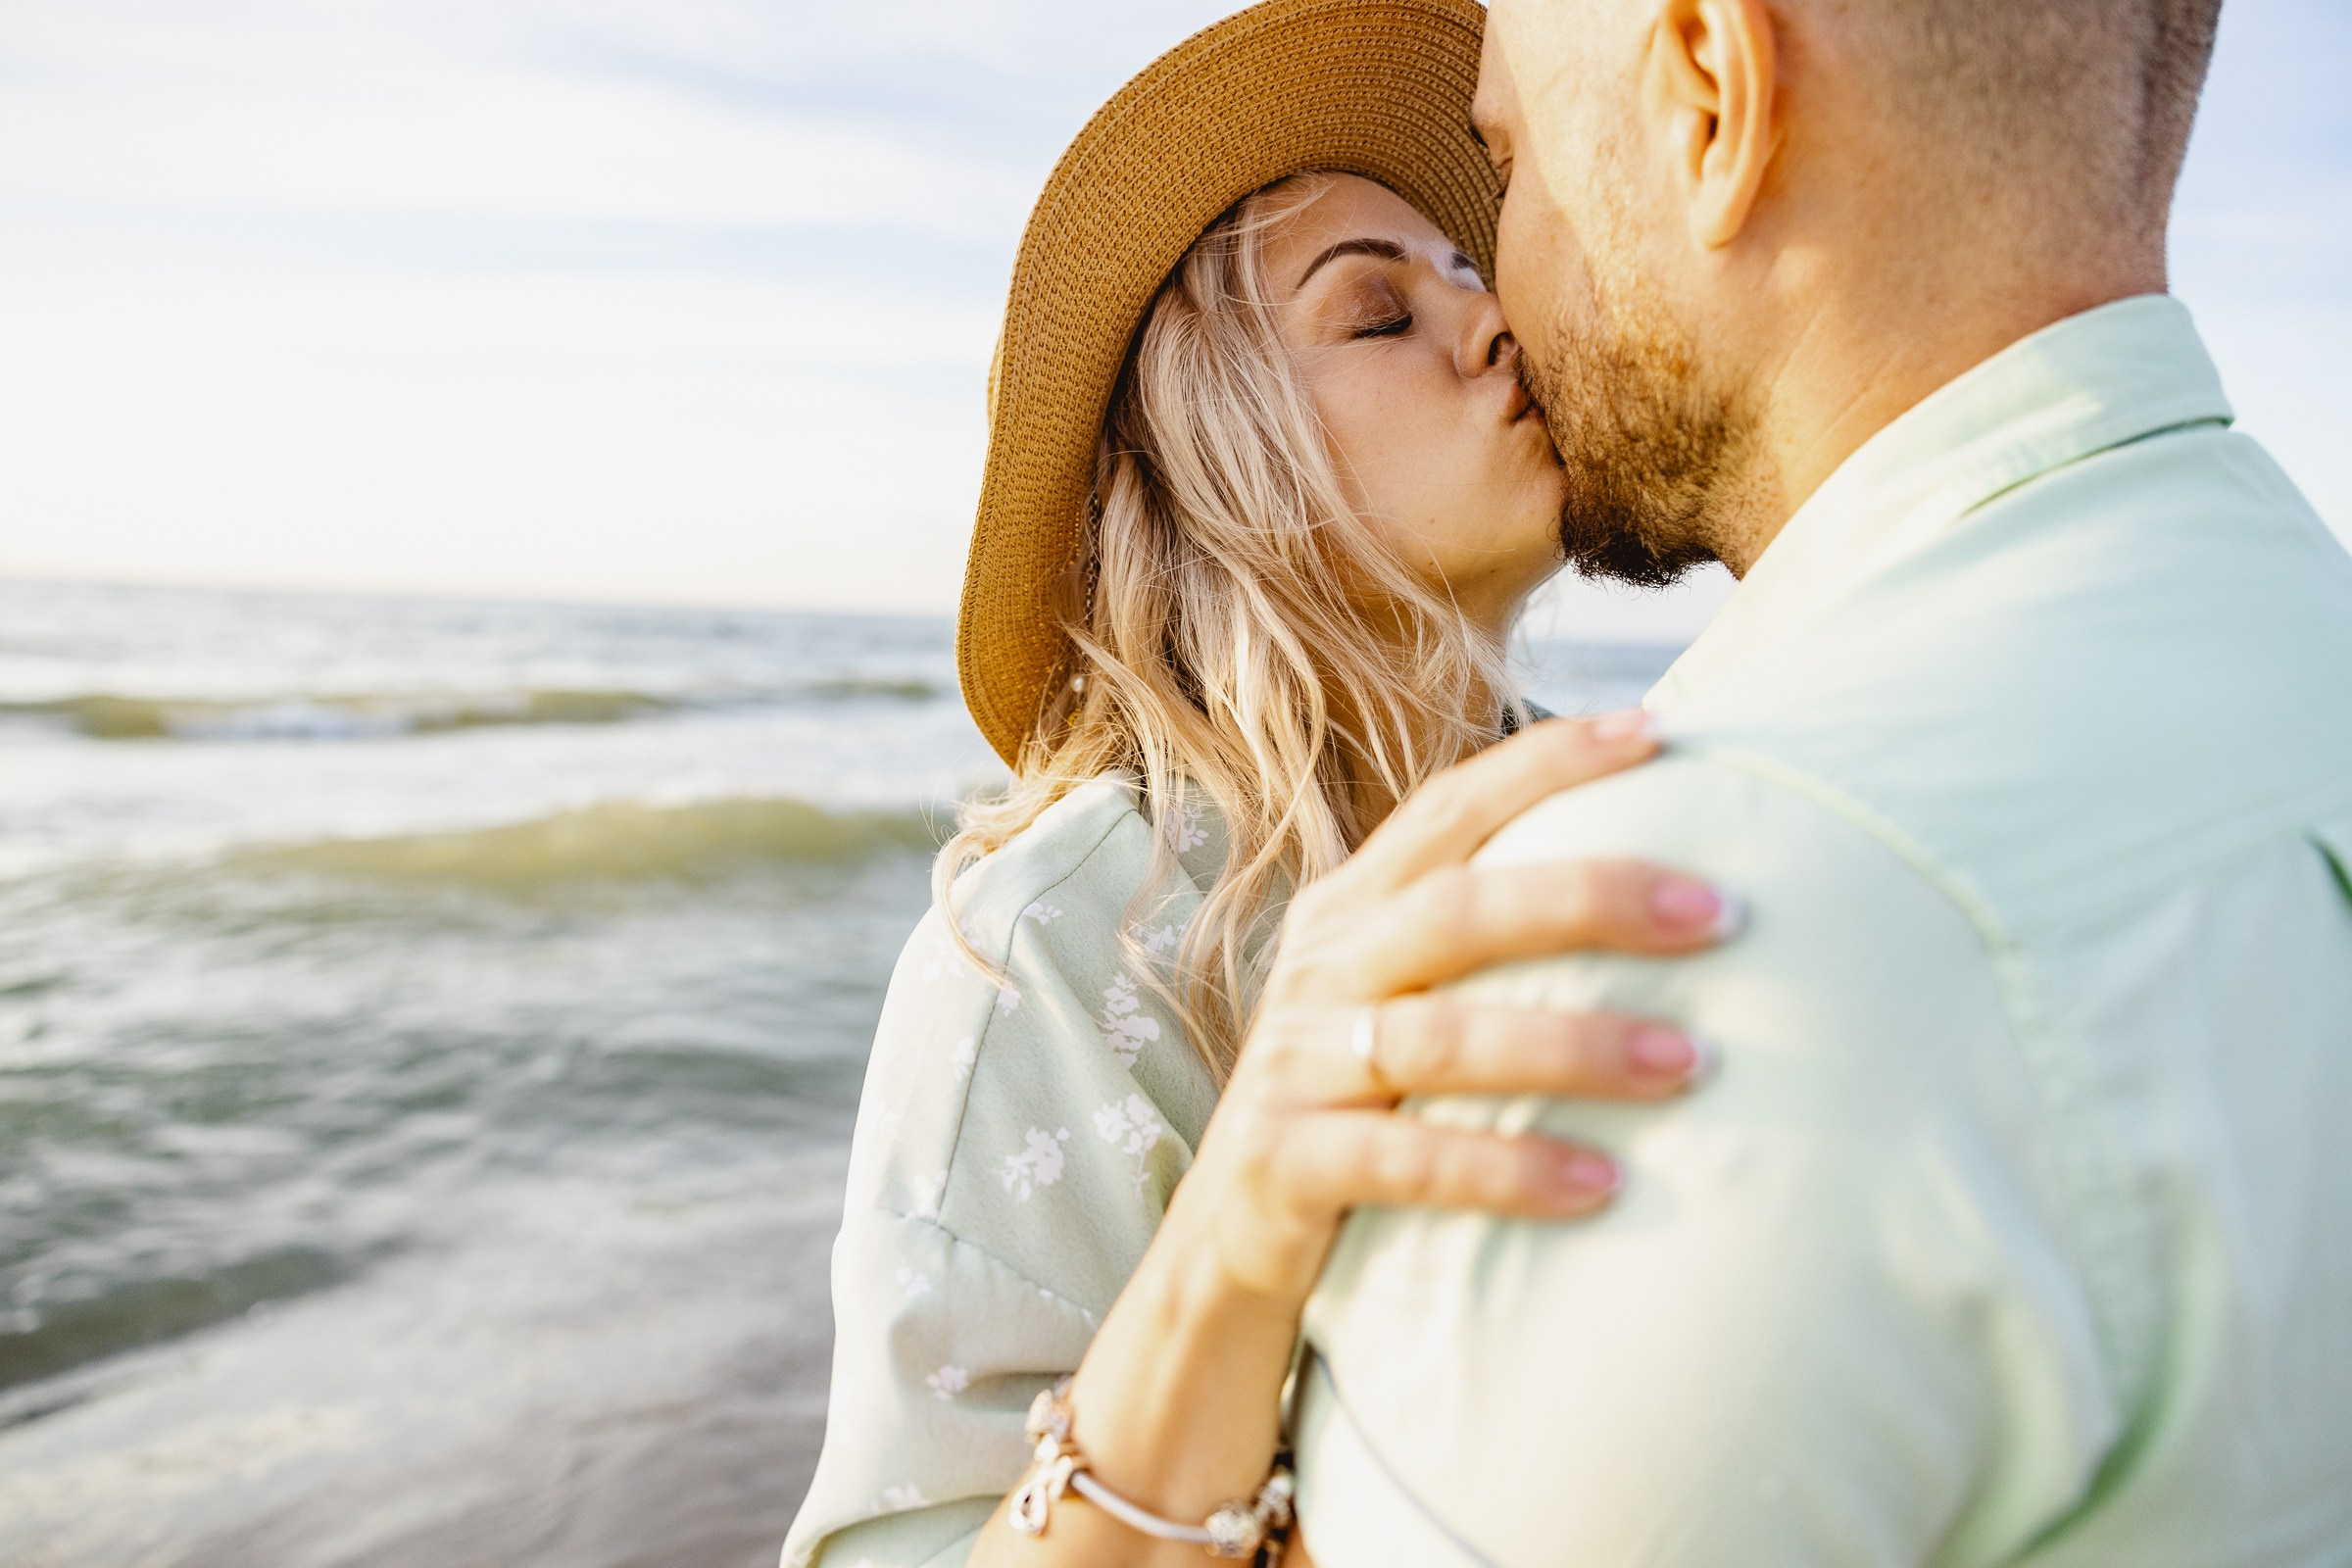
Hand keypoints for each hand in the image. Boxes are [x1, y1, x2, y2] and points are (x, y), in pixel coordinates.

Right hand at [986, 711, 1737, 1565]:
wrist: (1224, 1248)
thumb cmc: (1358, 1109)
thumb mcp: (1399, 1006)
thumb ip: (1487, 946)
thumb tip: (1669, 885)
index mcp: (1350, 912)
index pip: (1447, 809)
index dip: (1546, 763)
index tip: (1660, 734)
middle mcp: (1317, 971)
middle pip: (1455, 909)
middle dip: (1592, 898)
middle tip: (1722, 915)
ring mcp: (1292, 1067)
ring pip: (1438, 1038)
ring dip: (1575, 1045)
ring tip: (1691, 1064)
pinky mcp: (1281, 1166)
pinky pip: (1405, 1162)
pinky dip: (1509, 1171)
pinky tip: (1603, 1184)